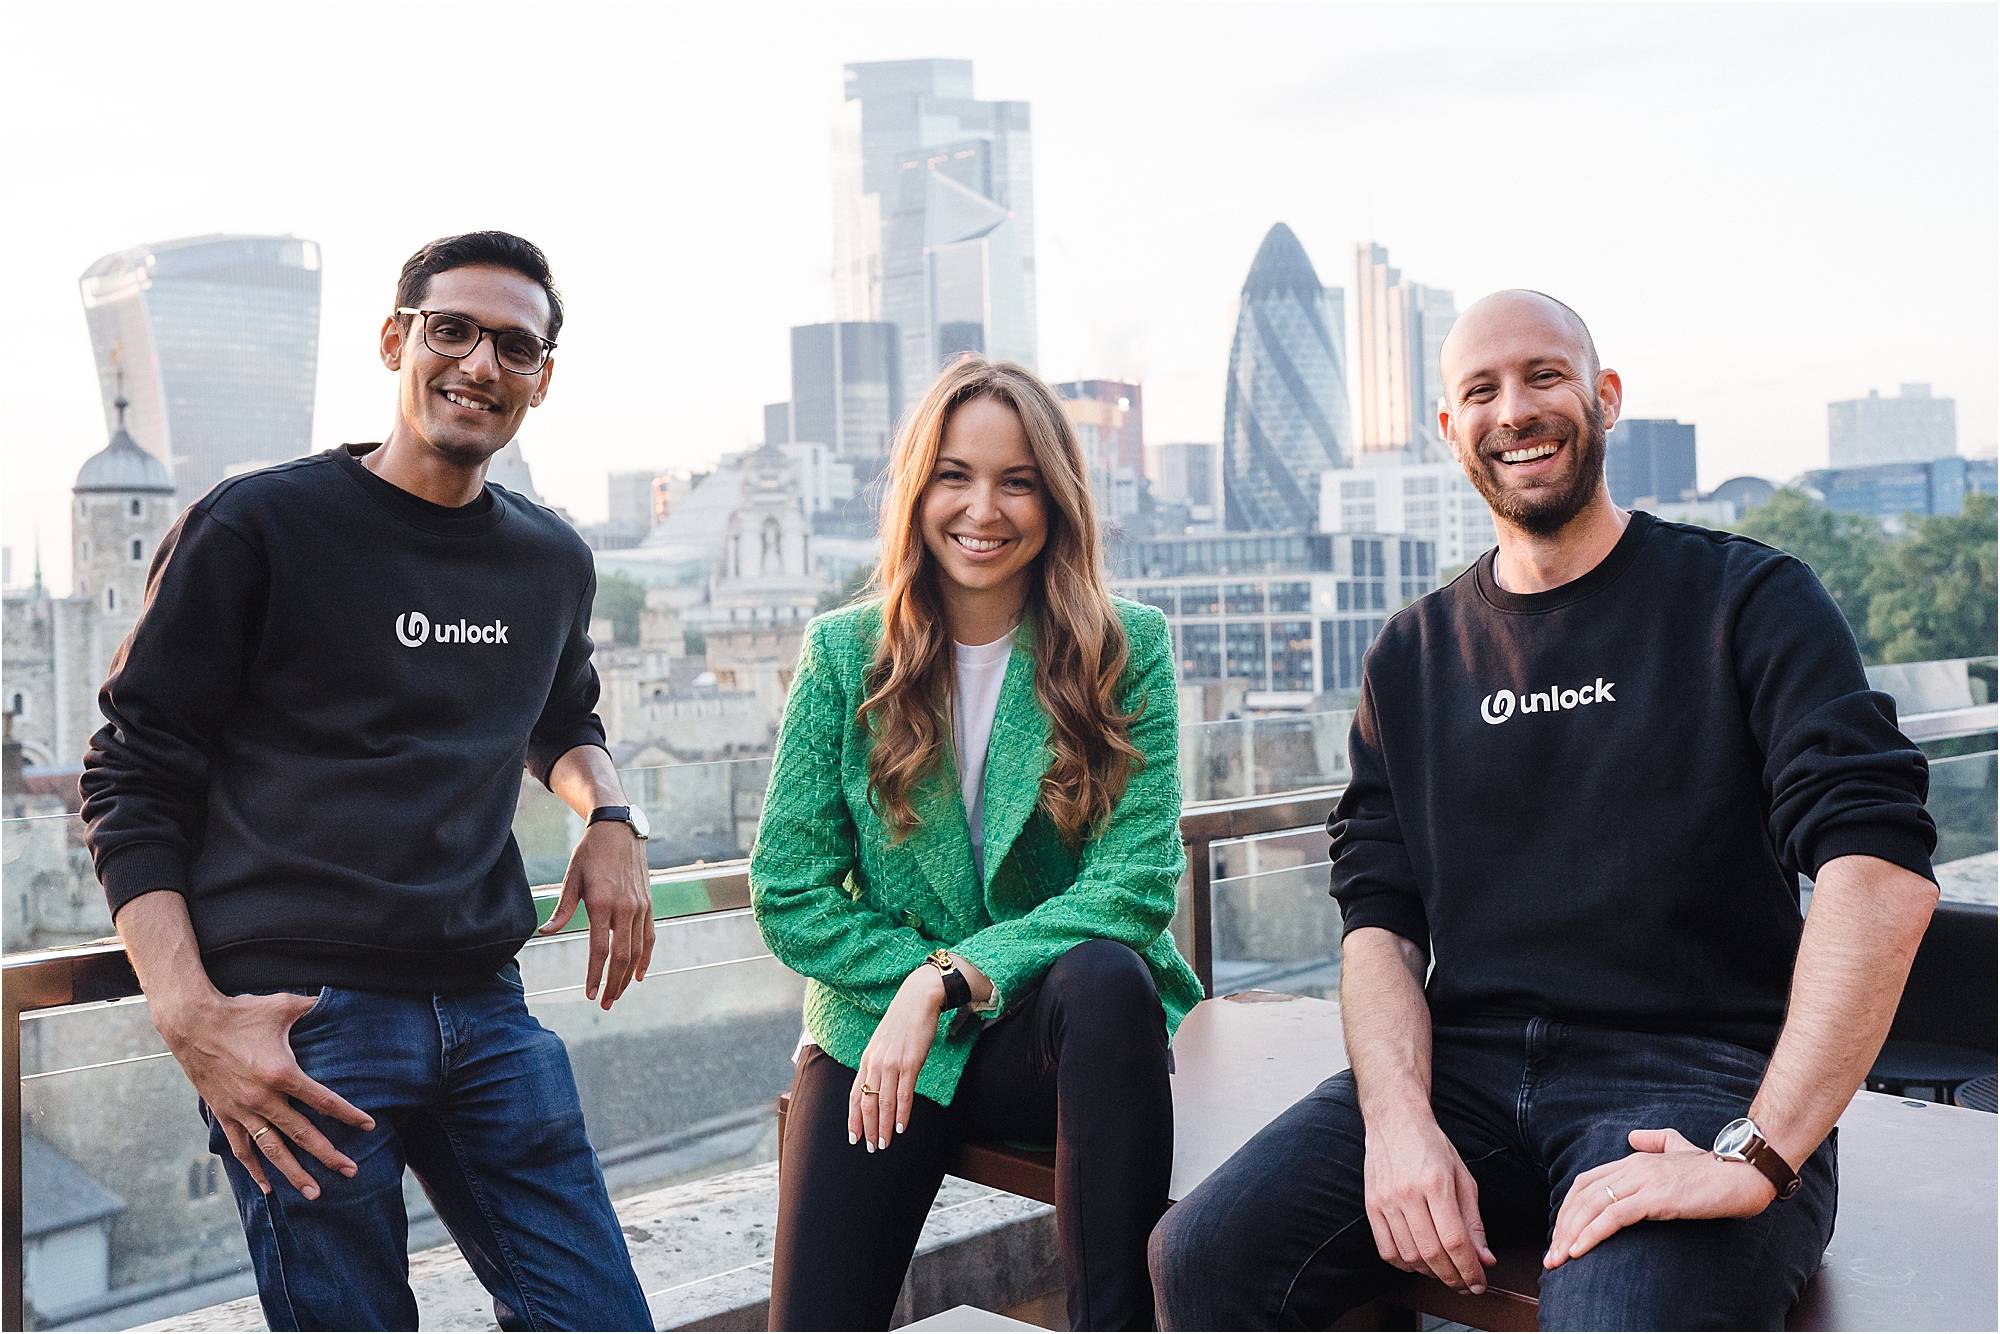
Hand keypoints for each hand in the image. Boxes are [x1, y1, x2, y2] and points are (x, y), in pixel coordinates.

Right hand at [154, 990, 374, 1199]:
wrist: (191, 1023)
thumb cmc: (240, 1012)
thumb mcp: (283, 1006)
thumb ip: (314, 1007)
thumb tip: (340, 999)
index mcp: (282, 1073)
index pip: (324, 1100)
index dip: (349, 1114)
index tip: (369, 1126)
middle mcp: (262, 1098)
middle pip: (302, 1134)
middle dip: (328, 1155)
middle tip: (351, 1172)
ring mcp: (241, 1110)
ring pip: (272, 1150)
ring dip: (294, 1173)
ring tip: (315, 1193)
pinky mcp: (224, 1114)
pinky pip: (241, 1148)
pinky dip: (254, 1169)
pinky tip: (267, 1186)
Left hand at [540, 819, 654, 1008]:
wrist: (619, 830)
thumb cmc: (591, 853)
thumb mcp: (572, 878)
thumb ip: (562, 909)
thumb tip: (546, 932)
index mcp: (603, 903)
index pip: (599, 949)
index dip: (594, 975)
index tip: (588, 994)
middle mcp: (625, 908)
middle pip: (623, 957)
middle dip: (613, 984)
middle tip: (603, 1004)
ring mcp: (641, 907)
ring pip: (638, 951)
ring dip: (628, 977)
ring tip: (617, 995)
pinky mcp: (649, 905)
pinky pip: (649, 938)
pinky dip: (646, 959)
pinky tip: (639, 975)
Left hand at [850, 966, 946, 1152]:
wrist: (918, 999)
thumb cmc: (902, 1021)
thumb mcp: (882, 1042)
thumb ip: (877, 1063)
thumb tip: (876, 1085)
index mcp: (867, 1059)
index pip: (855, 1094)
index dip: (853, 1118)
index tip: (854, 1137)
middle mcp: (875, 1063)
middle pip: (867, 1102)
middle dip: (868, 1128)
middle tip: (871, 1147)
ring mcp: (892, 1063)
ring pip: (884, 1102)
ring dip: (883, 1126)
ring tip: (885, 1143)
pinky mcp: (910, 1062)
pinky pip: (904, 1094)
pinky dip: (902, 1113)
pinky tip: (901, 1127)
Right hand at [1363, 1108, 1495, 1293]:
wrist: (1394, 1120)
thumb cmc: (1432, 1146)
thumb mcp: (1463, 1178)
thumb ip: (1474, 1222)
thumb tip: (1485, 1259)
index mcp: (1436, 1183)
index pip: (1455, 1242)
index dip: (1470, 1270)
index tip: (1479, 1284)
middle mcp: (1408, 1193)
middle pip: (1432, 1254)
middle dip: (1454, 1278)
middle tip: (1467, 1286)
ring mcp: (1385, 1200)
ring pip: (1409, 1256)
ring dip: (1431, 1274)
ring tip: (1446, 1273)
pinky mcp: (1370, 1205)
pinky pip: (1386, 1249)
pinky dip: (1405, 1264)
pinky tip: (1419, 1262)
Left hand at [1545, 1128, 1777, 1268]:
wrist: (1744, 1175)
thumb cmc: (1715, 1170)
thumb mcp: (1680, 1150)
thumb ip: (1656, 1141)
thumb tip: (1633, 1135)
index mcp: (1634, 1159)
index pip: (1586, 1183)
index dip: (1567, 1209)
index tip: (1559, 1235)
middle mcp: (1632, 1167)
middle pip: (1581, 1196)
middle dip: (1561, 1226)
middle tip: (1551, 1255)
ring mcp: (1643, 1181)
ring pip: (1592, 1207)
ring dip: (1569, 1235)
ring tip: (1558, 1259)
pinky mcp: (1656, 1198)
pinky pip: (1614, 1216)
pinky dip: (1591, 1233)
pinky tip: (1579, 1250)